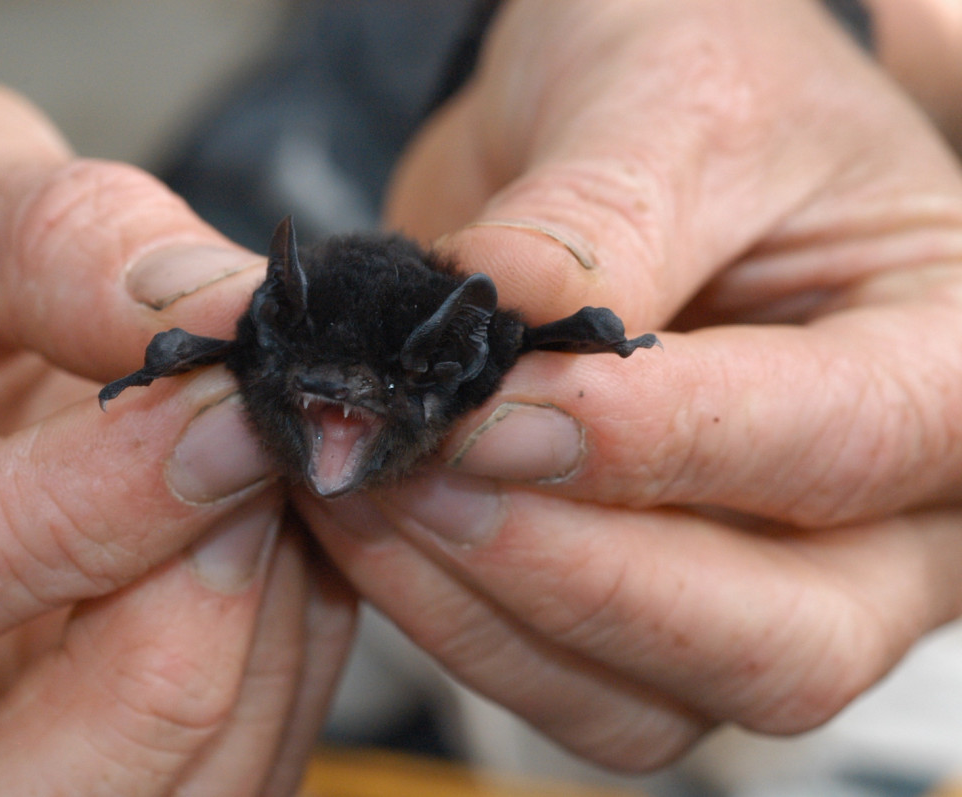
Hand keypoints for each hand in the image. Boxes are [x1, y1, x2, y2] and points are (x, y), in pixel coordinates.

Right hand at [0, 79, 352, 793]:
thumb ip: (56, 245)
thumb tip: (233, 315)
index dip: (91, 512)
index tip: (231, 405)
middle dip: (190, 651)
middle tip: (268, 474)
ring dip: (269, 647)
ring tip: (278, 477)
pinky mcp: (89, 738)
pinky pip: (229, 761)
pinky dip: (295, 656)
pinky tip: (283, 529)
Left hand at [301, 0, 961, 769]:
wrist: (619, 122)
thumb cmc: (692, 84)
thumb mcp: (666, 103)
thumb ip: (594, 229)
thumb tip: (489, 337)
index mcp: (949, 358)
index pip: (844, 442)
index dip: (658, 443)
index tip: (487, 407)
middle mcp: (889, 510)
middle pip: (778, 640)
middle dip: (570, 574)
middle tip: (409, 473)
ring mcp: (768, 582)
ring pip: (654, 699)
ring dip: (484, 611)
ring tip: (362, 488)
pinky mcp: (649, 612)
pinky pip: (566, 686)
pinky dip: (455, 626)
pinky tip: (373, 526)